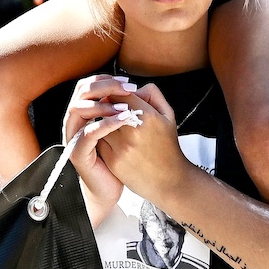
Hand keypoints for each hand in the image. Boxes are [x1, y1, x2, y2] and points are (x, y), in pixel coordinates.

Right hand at [65, 75, 139, 218]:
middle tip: (127, 88)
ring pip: (79, 109)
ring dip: (103, 104)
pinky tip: (123, 120)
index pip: (87, 86)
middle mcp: (74, 122)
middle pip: (81, 92)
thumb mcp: (123, 128)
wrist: (109, 188)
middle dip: (105, 86)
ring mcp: (72, 137)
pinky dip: (105, 124)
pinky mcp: (77, 153)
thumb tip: (133, 89)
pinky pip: (88, 133)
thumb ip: (122, 108)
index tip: (127, 82)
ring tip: (127, 106)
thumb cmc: (117, 159)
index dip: (106, 80)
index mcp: (83, 114)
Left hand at [95, 85, 194, 203]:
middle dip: (107, 106)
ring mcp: (121, 147)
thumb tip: (132, 87)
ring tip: (109, 124)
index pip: (119, 94)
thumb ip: (152, 94)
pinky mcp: (112, 161)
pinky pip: (99, 141)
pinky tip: (109, 139)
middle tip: (110, 108)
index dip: (116, 93)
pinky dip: (101, 137)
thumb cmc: (168, 145)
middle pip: (107, 108)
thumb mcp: (168, 115)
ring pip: (100, 124)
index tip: (117, 97)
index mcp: (147, 116)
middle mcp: (132, 131)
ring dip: (102, 121)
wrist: (169, 180)